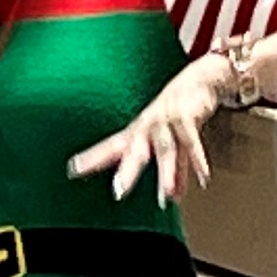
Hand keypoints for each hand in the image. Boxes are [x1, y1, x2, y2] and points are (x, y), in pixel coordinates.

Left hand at [69, 60, 223, 204]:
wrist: (198, 79)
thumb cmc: (176, 111)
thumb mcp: (170, 143)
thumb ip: (173, 171)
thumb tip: (174, 197)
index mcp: (137, 132)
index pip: (110, 148)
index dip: (92, 159)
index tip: (74, 170)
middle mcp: (148, 126)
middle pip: (135, 151)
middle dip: (128, 171)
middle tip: (120, 191)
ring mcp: (166, 120)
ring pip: (165, 148)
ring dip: (167, 172)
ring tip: (167, 196)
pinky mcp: (187, 116)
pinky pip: (191, 141)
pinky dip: (198, 160)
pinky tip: (203, 178)